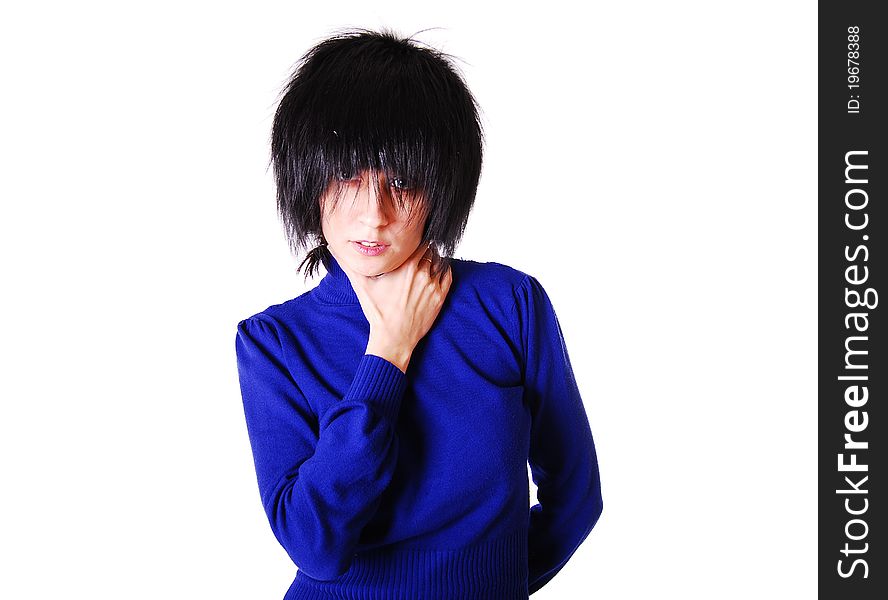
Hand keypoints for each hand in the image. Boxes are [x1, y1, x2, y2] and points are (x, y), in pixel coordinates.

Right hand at [338, 242, 452, 372]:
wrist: (393, 338)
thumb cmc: (378, 312)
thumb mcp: (362, 286)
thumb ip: (349, 265)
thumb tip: (332, 248)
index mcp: (404, 266)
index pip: (418, 241)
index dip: (415, 242)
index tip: (410, 246)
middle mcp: (421, 273)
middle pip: (430, 249)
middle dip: (424, 250)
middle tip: (417, 255)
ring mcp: (432, 285)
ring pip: (440, 261)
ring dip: (434, 260)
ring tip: (425, 265)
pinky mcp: (440, 297)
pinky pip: (447, 275)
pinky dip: (443, 271)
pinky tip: (434, 274)